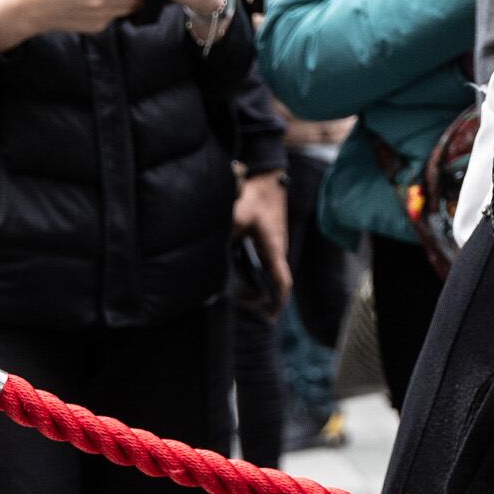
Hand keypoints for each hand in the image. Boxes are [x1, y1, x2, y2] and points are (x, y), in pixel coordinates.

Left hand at [231, 167, 290, 305]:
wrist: (268, 176)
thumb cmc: (257, 195)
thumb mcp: (238, 214)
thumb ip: (226, 233)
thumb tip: (211, 251)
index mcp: (274, 249)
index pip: (282, 283)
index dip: (277, 302)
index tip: (270, 317)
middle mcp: (277, 250)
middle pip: (275, 281)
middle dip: (259, 295)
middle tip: (240, 301)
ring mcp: (273, 244)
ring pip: (269, 271)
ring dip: (256, 283)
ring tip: (238, 291)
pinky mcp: (268, 237)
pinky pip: (264, 261)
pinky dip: (253, 271)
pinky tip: (237, 269)